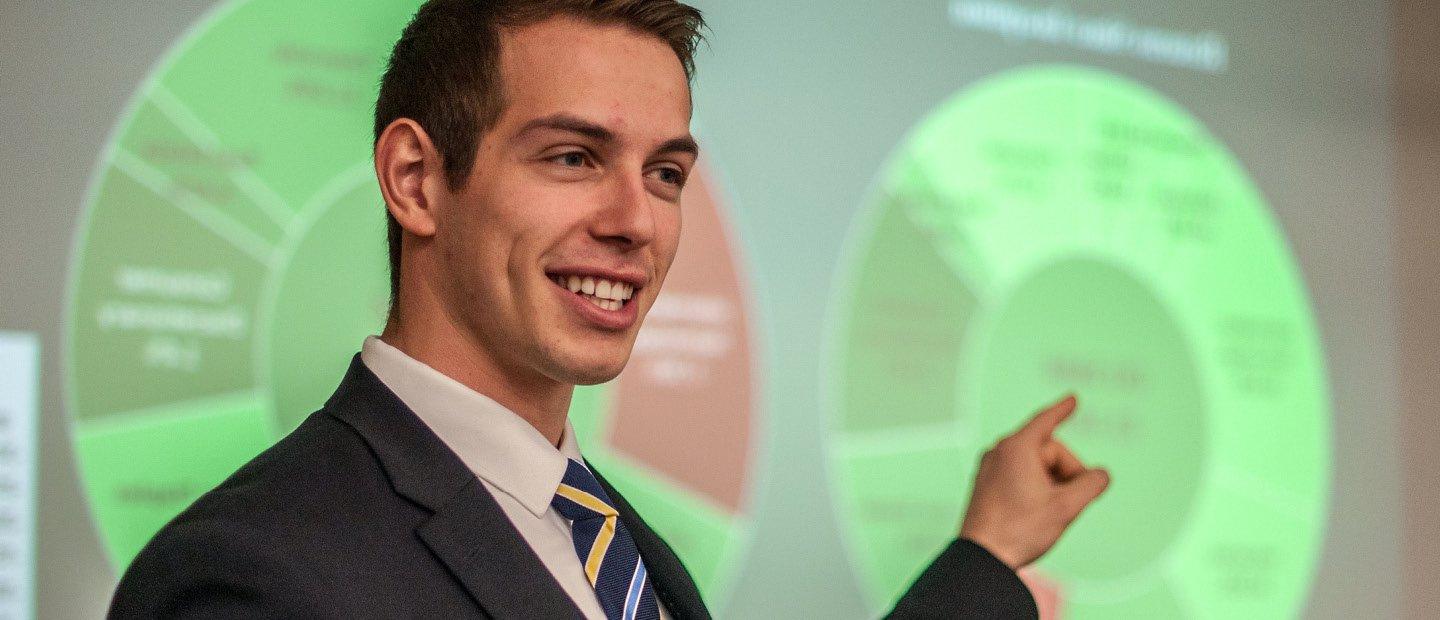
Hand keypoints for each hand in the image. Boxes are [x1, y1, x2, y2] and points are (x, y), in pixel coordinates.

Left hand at [958, 395, 1109, 569]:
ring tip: (1048, 514)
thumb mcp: (1066, 506)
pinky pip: (1020, 477)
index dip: (1063, 410)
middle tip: (1069, 504)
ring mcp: (989, 468)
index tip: (1073, 398)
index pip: (1046, 421)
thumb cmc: (1020, 529)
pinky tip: (1034, 514)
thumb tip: (1101, 474)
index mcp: (1016, 448)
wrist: (982, 557)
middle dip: (1067, 474)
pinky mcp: (985, 484)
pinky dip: (1035, 489)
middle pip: (1049, 453)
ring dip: (1052, 485)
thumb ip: (1091, 484)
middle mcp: (999, 452)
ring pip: (1035, 467)